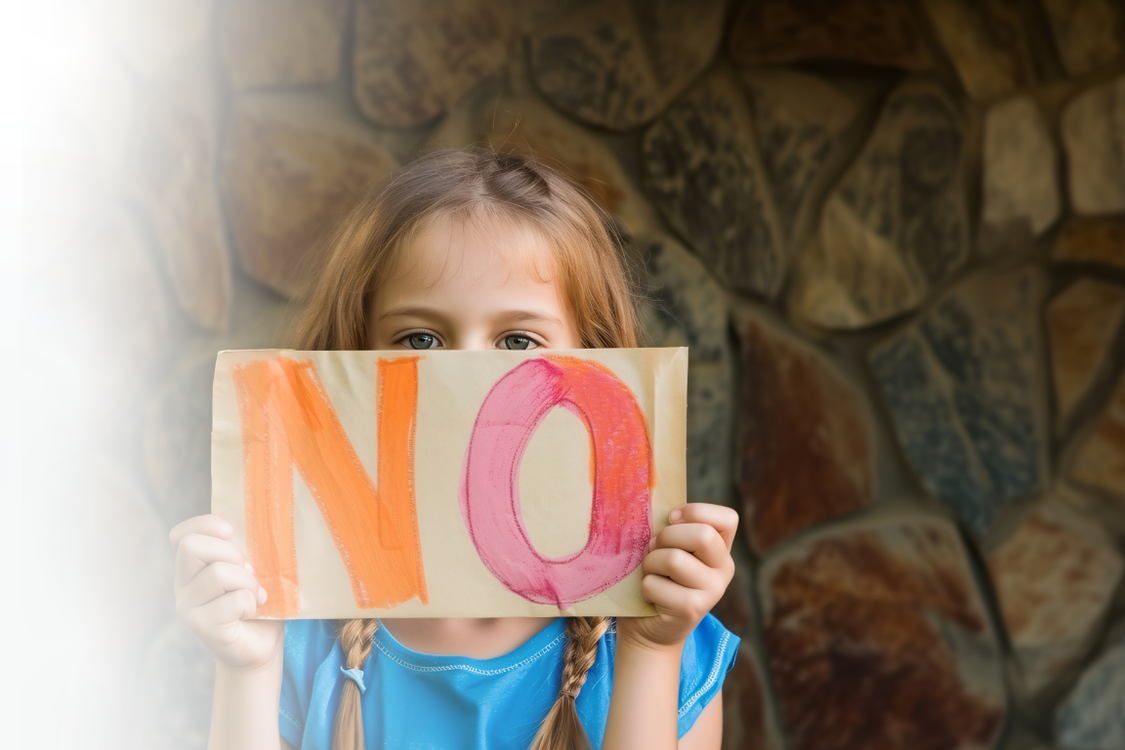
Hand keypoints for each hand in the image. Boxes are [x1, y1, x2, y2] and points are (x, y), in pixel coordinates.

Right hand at [170, 514, 283, 671]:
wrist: (261, 646)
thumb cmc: (258, 602)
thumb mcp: (251, 569)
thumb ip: (243, 549)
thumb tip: (255, 525)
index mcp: (192, 567)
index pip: (180, 535)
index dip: (205, 525)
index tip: (230, 532)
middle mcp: (183, 585)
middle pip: (192, 547)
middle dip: (230, 553)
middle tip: (249, 572)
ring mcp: (188, 607)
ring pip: (217, 573)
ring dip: (247, 582)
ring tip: (255, 595)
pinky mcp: (203, 627)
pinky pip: (234, 600)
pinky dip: (251, 603)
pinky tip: (251, 612)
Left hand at [618, 503, 737, 650]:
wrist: (650, 627)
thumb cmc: (657, 577)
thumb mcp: (669, 548)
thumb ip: (673, 530)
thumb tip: (655, 509)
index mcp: (721, 549)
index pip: (728, 519)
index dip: (696, 511)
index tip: (672, 518)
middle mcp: (725, 569)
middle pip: (702, 535)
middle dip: (667, 536)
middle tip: (654, 548)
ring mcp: (712, 591)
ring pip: (674, 559)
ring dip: (650, 563)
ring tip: (651, 573)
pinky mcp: (692, 609)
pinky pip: (655, 583)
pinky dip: (644, 586)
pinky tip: (651, 596)